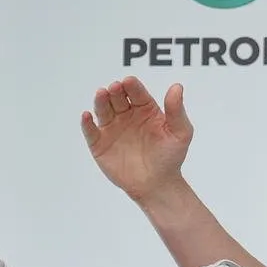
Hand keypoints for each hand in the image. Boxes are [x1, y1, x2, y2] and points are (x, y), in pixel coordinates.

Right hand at [82, 77, 194, 203]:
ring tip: (102, 93)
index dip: (133, 86)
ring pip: (103, 110)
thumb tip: (177, 86)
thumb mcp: (180, 133)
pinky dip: (87, 123)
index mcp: (145, 109)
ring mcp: (112, 128)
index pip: (137, 93)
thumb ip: (177, 110)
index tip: (129, 82)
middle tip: (115, 87)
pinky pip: (91, 131)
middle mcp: (126, 115)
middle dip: (116, 91)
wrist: (157, 184)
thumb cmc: (171, 157)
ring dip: (101, 101)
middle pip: (117, 98)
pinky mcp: (100, 143)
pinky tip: (87, 116)